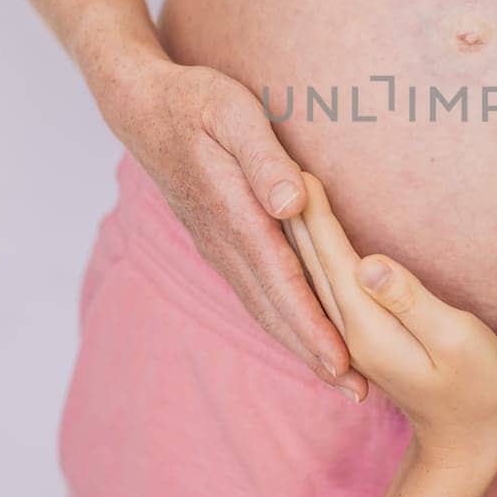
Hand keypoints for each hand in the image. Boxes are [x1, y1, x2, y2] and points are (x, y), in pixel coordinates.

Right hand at [100, 55, 365, 400]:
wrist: (139, 105)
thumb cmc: (195, 101)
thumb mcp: (233, 113)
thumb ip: (265, 159)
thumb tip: (294, 202)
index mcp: (234, 214)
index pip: (281, 282)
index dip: (312, 325)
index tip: (341, 363)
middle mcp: (223, 242)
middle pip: (274, 309)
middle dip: (314, 353)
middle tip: (357, 394)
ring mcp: (216, 246)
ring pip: (262, 307)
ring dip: (299, 344)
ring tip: (338, 378)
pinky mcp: (217, 242)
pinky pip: (253, 291)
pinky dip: (281, 320)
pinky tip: (302, 334)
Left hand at [286, 174, 496, 475]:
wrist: (467, 444)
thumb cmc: (477, 390)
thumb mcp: (456, 340)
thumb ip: (411, 300)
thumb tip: (370, 263)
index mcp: (365, 326)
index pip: (331, 258)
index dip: (316, 213)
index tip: (299, 168)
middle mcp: (347, 332)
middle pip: (312, 263)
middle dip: (296, 214)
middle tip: (278, 163)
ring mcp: (350, 339)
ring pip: (313, 276)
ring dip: (299, 234)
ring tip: (287, 192)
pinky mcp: (362, 339)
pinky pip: (325, 289)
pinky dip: (313, 258)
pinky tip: (310, 243)